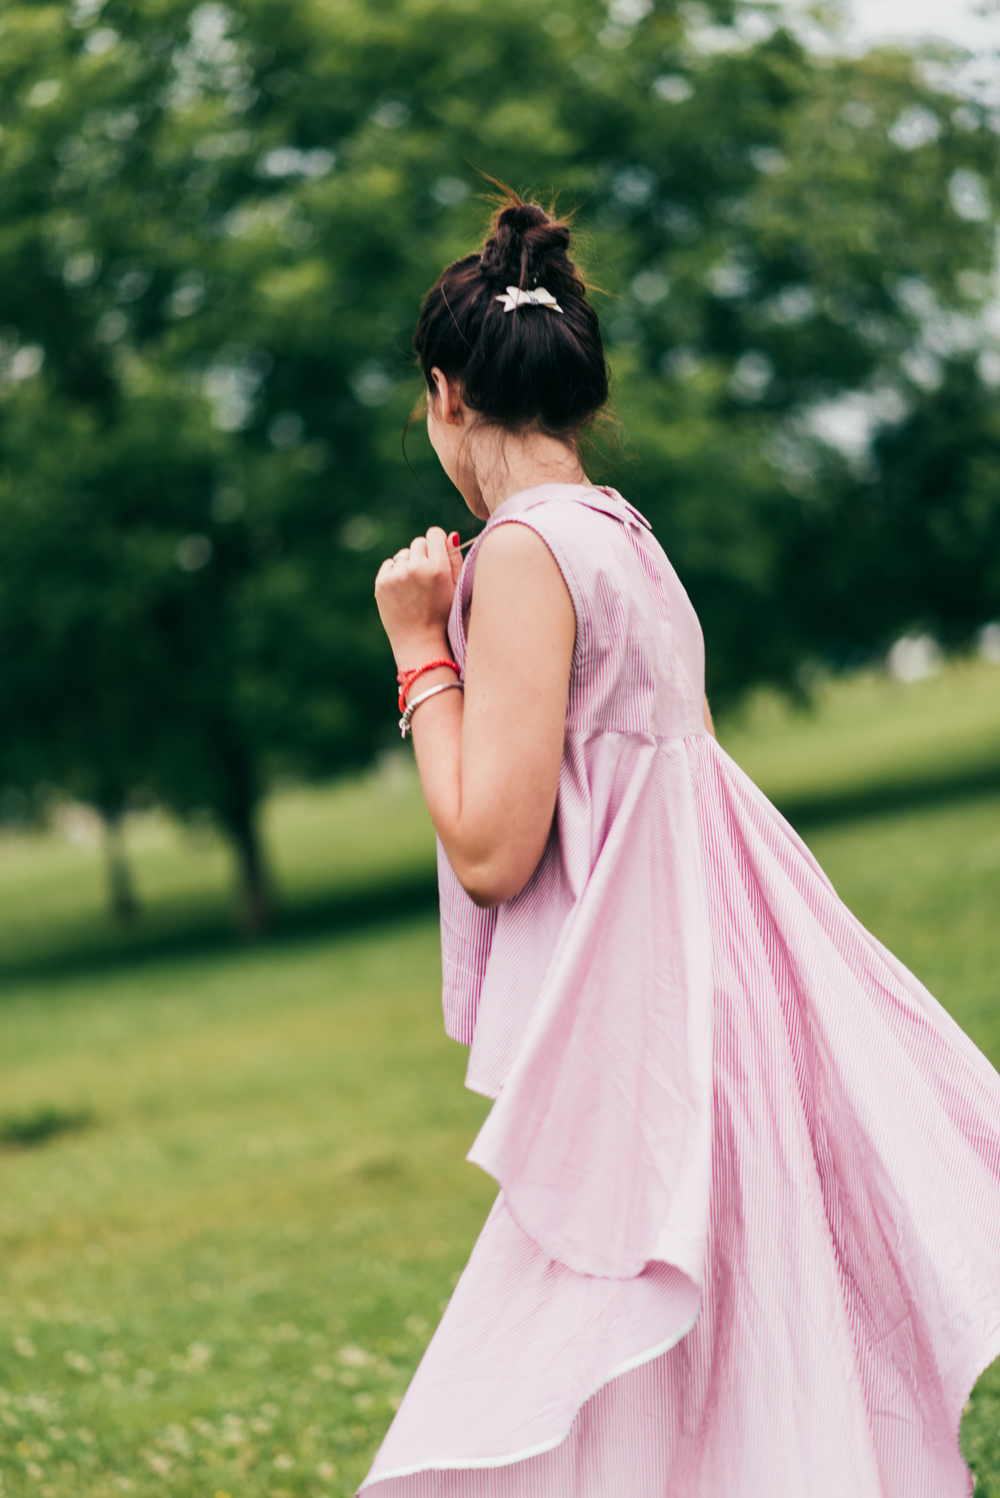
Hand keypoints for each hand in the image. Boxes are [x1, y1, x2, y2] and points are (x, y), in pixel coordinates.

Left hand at [375, 526, 463, 667]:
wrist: (419, 641)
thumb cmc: (443, 615)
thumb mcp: (457, 588)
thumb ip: (455, 559)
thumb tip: (450, 534)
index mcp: (438, 568)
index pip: (435, 534)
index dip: (437, 544)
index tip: (437, 556)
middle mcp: (416, 568)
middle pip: (418, 542)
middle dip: (423, 555)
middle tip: (426, 577)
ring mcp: (397, 575)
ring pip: (403, 554)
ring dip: (409, 565)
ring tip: (414, 587)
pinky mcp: (381, 583)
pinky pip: (389, 564)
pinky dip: (395, 573)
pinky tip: (403, 590)